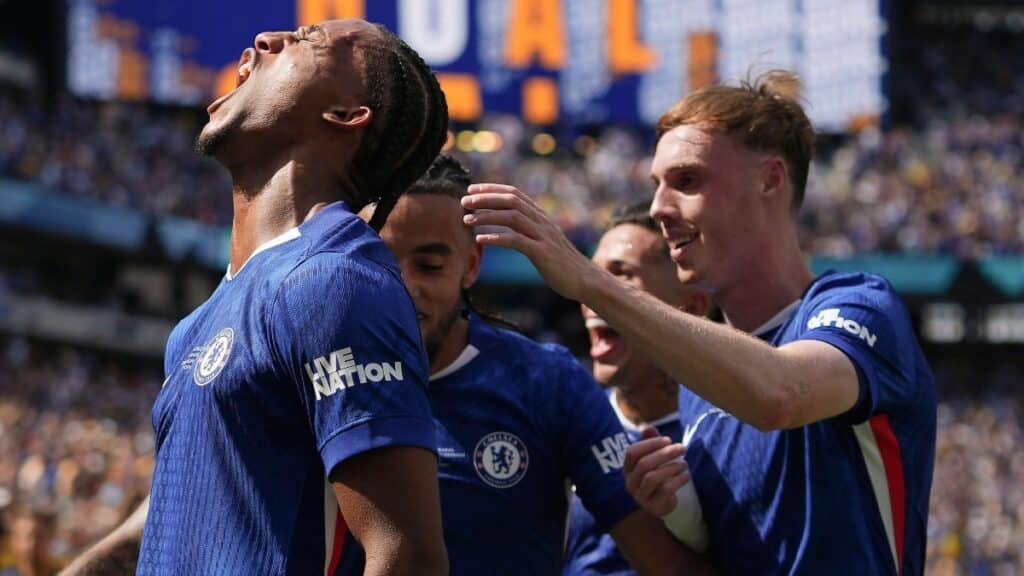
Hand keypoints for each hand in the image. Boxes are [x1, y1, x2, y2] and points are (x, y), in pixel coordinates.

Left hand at [461, 183, 597, 300]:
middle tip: (464, 201)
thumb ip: (529, 230)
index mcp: (541, 217)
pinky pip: (516, 241)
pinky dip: (496, 238)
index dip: (492, 189)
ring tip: (467, 219)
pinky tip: (480, 240)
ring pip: (512, 217)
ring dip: (487, 216)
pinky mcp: (543, 253)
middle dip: (485, 199)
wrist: (586, 280)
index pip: (515, 194)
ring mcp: (543, 236)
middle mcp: (542, 222)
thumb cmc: (562, 264)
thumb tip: (510, 225)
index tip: (472, 189)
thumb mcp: (545, 241)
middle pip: (511, 201)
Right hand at [624, 427, 690, 516]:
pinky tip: (686, 475)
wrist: (663, 505)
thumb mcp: (655, 459)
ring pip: (652, 478)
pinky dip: (678, 480)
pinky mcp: (653, 506)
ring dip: (672, 467)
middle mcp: (630, 482)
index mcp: (628, 468)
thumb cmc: (659, 477)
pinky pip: (664, 490)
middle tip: (682, 448)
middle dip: (665, 453)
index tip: (668, 440)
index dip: (650, 443)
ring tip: (685, 463)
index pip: (633, 452)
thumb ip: (651, 443)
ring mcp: (640, 496)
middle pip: (644, 464)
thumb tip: (648, 427)